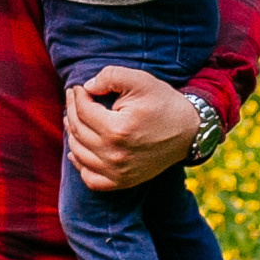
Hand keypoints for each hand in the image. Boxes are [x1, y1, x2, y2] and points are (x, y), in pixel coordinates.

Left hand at [63, 62, 200, 192]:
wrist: (189, 132)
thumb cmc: (163, 103)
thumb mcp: (140, 80)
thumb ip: (110, 76)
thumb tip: (87, 86)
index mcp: (118, 130)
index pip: (83, 111)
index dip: (77, 96)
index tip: (78, 87)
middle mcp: (115, 155)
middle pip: (78, 131)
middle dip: (71, 111)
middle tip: (73, 98)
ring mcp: (118, 173)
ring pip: (79, 153)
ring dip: (71, 134)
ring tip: (73, 118)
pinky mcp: (123, 182)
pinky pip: (90, 179)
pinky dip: (80, 164)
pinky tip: (79, 150)